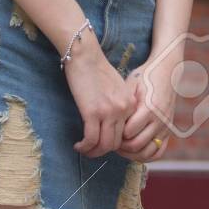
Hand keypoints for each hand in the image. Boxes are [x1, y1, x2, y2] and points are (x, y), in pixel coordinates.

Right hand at [64, 38, 135, 158]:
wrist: (85, 56)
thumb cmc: (97, 69)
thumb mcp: (117, 88)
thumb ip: (119, 104)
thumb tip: (112, 123)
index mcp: (130, 104)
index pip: (126, 134)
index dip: (114, 142)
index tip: (103, 143)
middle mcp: (123, 110)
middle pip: (116, 143)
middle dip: (103, 150)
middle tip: (91, 149)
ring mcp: (108, 112)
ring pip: (104, 145)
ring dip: (93, 152)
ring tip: (83, 150)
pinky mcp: (92, 112)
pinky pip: (91, 139)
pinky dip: (84, 147)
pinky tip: (78, 145)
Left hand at [116, 54, 177, 161]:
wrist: (167, 72)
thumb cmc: (145, 77)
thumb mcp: (131, 85)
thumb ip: (122, 104)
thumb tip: (109, 121)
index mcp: (149, 108)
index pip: (128, 132)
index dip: (115, 133)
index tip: (108, 129)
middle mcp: (160, 121)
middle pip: (136, 145)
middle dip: (120, 146)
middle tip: (111, 139)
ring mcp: (166, 128)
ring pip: (147, 153)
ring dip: (131, 154)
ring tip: (120, 146)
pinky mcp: (169, 132)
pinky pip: (158, 153)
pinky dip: (145, 156)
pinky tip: (133, 150)